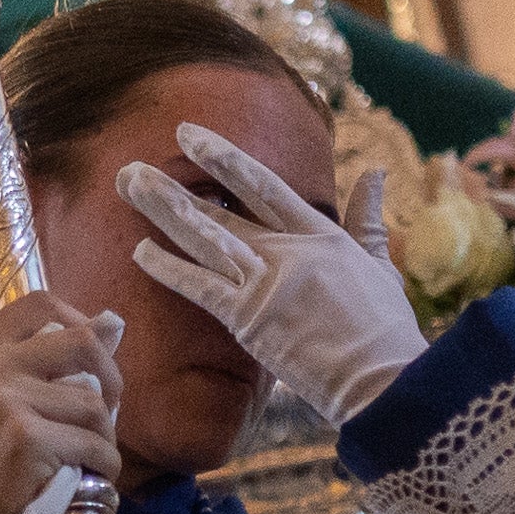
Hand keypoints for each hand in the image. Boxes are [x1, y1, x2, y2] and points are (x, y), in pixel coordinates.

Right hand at [0, 293, 122, 513]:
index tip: (94, 355)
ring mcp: (3, 400)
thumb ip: (43, 366)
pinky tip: (85, 483)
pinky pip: (96, 444)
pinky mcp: (25, 437)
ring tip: (84, 462)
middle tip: (106, 415)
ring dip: (104, 439)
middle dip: (110, 379)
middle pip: (81, 341)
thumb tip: (111, 323)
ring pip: (94, 403)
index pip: (39, 302)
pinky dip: (103, 468)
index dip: (80, 321)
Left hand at [119, 125, 428, 423]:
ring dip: (163, 211)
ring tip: (127, 187)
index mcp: (320, 235)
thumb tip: (375, 171)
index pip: (262, 184)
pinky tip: (140, 251)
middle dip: (174, 187)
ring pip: (204, 237)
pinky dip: (169, 268)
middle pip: (222, 208)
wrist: (382, 378)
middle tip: (132, 165)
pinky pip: (200, 288)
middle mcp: (288, 250)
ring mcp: (267, 281)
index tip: (188, 136)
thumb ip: (368, 218)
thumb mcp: (380, 265)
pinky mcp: (250, 318)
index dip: (222, 157)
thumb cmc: (387, 331)